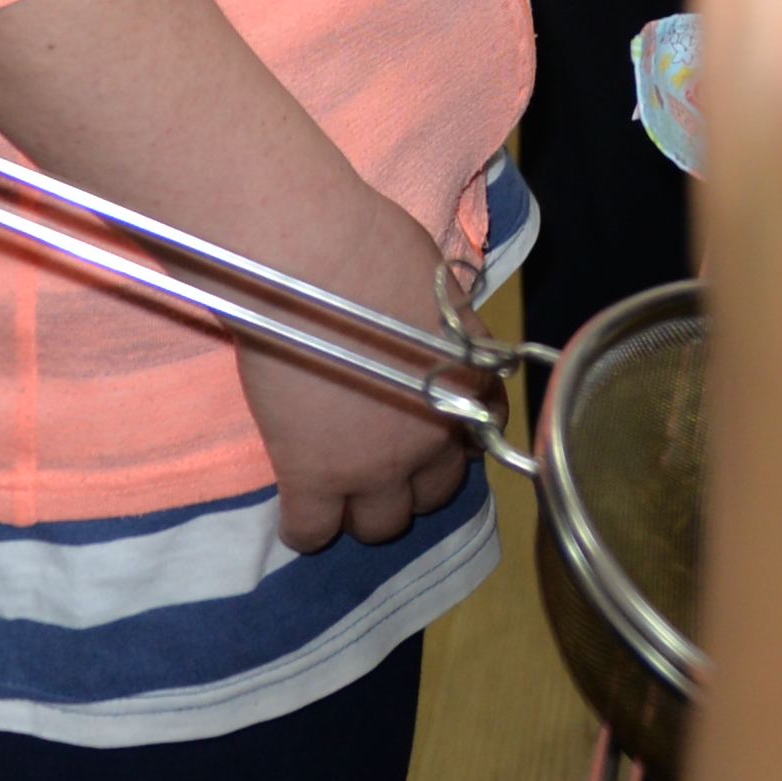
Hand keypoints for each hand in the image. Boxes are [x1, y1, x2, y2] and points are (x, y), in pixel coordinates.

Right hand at [229, 181, 478, 551]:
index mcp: (469, 388)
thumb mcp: (443, 292)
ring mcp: (373, 466)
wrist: (310, 258)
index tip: (429, 426)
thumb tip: (433, 340)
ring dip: (364, 512)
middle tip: (380, 457)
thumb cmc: (376, 248)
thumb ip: (447, 334)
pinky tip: (297, 515)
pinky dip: (305, 530)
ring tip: (339, 491)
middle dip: (414, 482)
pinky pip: (311, 532)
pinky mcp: (313, 477)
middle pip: (435, 494)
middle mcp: (433, 438)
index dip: (454, 435)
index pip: (484, 436)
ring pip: (381, 525)